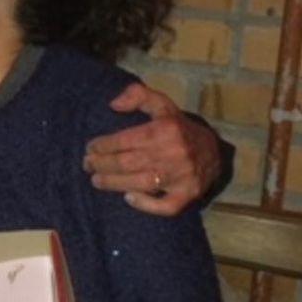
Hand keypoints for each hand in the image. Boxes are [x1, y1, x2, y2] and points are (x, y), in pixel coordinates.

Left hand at [83, 82, 220, 215]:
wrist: (214, 152)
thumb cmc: (180, 129)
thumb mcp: (163, 106)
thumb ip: (139, 95)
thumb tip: (114, 104)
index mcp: (165, 130)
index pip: (125, 139)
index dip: (103, 145)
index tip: (90, 147)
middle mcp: (173, 153)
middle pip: (127, 162)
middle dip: (102, 164)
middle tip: (87, 165)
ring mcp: (181, 176)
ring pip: (140, 183)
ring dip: (113, 183)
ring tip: (96, 180)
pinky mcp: (187, 195)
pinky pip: (164, 206)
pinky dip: (145, 204)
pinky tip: (128, 198)